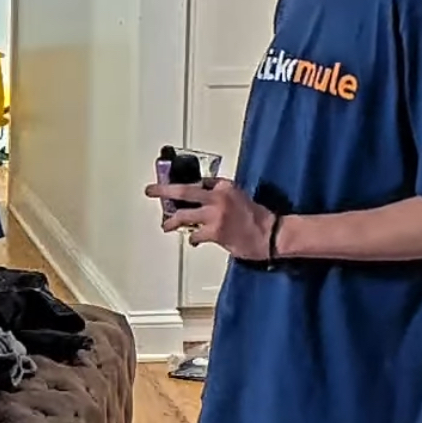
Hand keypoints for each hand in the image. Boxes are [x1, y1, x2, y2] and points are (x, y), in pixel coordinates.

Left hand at [145, 176, 277, 260]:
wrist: (271, 234)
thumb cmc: (256, 217)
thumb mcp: (238, 197)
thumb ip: (219, 195)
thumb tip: (201, 199)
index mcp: (225, 186)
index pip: (199, 182)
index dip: (182, 184)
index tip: (169, 185)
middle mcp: (218, 197)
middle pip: (184, 191)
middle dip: (164, 190)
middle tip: (151, 191)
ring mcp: (215, 214)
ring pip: (184, 215)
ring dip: (171, 221)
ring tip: (166, 225)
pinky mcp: (215, 232)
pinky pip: (194, 234)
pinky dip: (192, 238)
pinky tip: (192, 240)